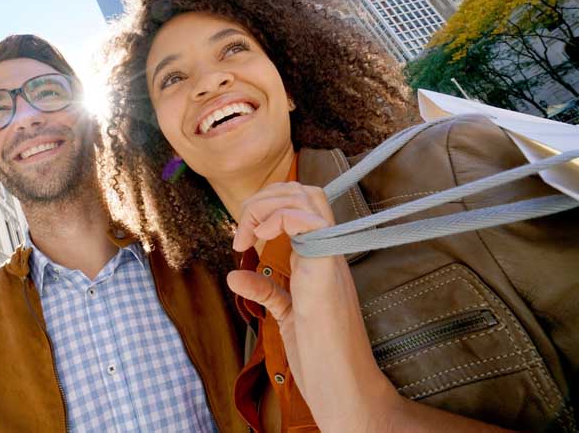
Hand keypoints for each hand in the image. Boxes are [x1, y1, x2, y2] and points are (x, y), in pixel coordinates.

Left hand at [228, 182, 396, 430]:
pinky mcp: (327, 273)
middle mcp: (328, 251)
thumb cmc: (320, 355)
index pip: (302, 204)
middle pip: (305, 191)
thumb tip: (235, 274)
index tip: (242, 238)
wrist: (344, 388)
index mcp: (319, 258)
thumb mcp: (286, 315)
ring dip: (267, 205)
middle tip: (242, 231)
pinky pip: (312, 223)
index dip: (267, 206)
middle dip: (265, 197)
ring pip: (308, 197)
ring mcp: (330, 259)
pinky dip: (281, 218)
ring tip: (249, 235)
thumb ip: (265, 291)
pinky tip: (263, 238)